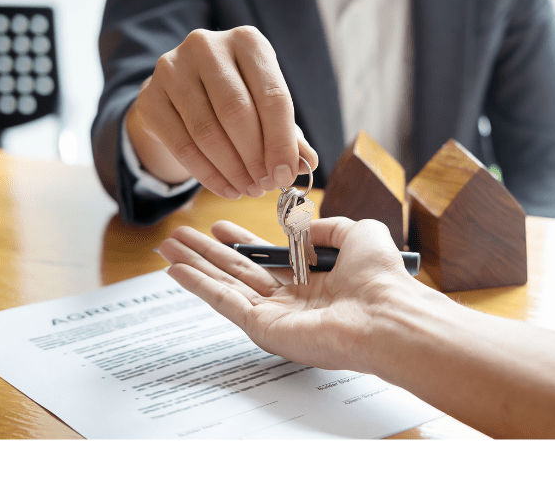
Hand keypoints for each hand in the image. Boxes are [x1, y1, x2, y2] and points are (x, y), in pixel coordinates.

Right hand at [126, 26, 317, 198]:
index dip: (281, 142)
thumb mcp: (267, 108)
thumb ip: (289, 134)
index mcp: (248, 41)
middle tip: (265, 185)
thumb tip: (308, 162)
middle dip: (255, 158)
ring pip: (207, 131)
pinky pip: (182, 145)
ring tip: (249, 189)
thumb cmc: (237, 97)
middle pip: (237, 113)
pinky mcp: (150, 95)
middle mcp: (207, 46)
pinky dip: (208, 174)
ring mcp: (172, 67)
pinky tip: (226, 188)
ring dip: (232, 170)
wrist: (182, 92)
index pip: (272, 96)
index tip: (286, 175)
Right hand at [158, 217, 418, 371]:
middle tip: (179, 236)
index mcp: (314, 281)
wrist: (386, 312)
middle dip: (208, 253)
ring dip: (195, 266)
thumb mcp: (359, 233)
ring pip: (226, 285)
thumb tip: (306, 227)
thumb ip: (329, 227)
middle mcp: (292, 301)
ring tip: (167, 247)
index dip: (242, 241)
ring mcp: (276, 316)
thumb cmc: (381, 276)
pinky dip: (198, 286)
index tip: (219, 226)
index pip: (268, 259)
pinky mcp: (264, 329)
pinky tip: (176, 270)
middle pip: (239, 271)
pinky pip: (225, 303)